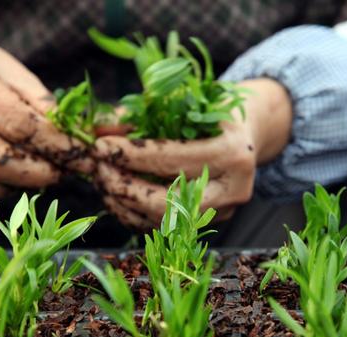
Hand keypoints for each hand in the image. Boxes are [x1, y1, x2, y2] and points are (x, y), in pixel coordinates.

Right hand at [0, 40, 92, 198]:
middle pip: (0, 162)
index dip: (57, 145)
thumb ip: (45, 106)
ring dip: (30, 183)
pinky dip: (11, 187)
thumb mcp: (16, 73)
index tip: (84, 153)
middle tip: (71, 170)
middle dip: (44, 172)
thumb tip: (81, 137)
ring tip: (53, 171)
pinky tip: (26, 173)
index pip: (20, 125)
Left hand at [92, 78, 292, 228]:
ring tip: (102, 180)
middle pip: (169, 200)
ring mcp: (224, 210)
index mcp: (233, 153)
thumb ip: (140, 114)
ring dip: (125, 203)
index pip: (173, 159)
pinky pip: (165, 227)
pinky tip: (117, 195)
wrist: (249, 131)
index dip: (131, 155)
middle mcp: (234, 188)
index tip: (100, 146)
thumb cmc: (214, 109)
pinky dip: (136, 214)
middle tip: (97, 169)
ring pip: (164, 220)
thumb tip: (97, 129)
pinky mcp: (211, 222)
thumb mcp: (184, 100)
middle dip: (125, 187)